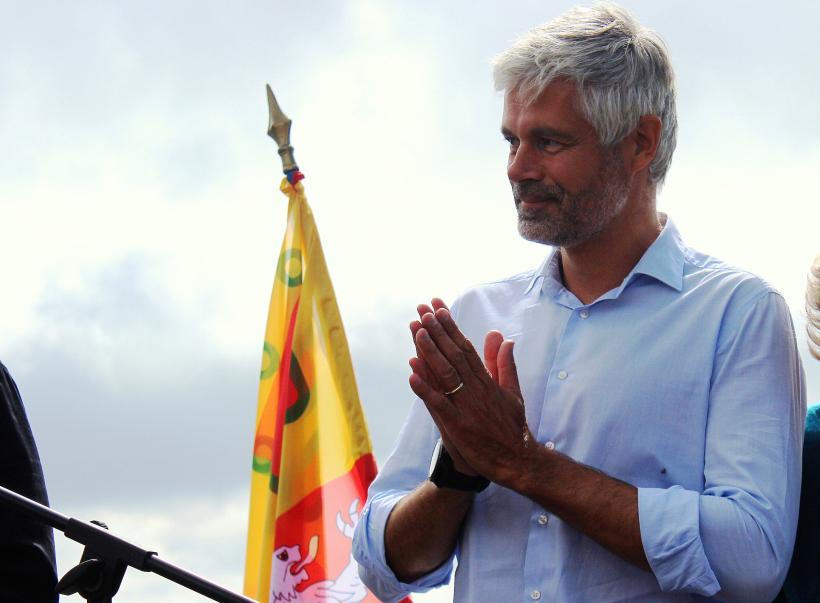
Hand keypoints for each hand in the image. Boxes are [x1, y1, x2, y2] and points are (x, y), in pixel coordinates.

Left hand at [409, 304, 534, 486]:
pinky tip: (412, 374)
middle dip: (438, 332)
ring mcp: (467, 408)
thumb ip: (504, 365)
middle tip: (424, 312)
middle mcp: (477, 390)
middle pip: (455, 355)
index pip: (467, 348)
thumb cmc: (514, 428)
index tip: (439, 309)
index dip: (452, 328)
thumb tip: (504, 338)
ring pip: (446, 375)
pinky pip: (440, 404)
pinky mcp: (459, 426)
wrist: (518, 462)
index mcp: (488, 382)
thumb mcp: (513, 392)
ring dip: (430, 353)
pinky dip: (425, 389)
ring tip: (417, 332)